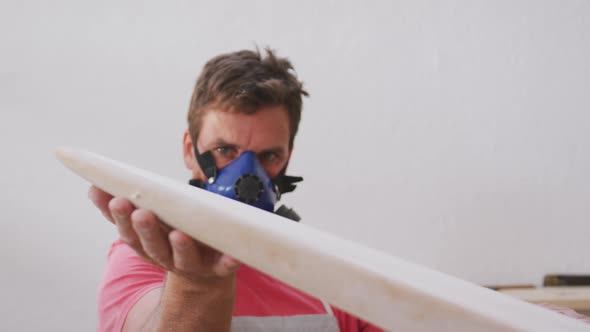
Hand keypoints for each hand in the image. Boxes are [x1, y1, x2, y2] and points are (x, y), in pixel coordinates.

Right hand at [88, 185, 239, 282]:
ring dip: (179, 247)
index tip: (115, 200)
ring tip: (177, 234)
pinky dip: (227, 262)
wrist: (206, 267)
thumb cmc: (175, 232)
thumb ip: (130, 202)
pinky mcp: (218, 268)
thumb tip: (96, 185)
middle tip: (141, 213)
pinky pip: (224, 266)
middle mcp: (167, 256)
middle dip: (146, 230)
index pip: (129, 233)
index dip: (120, 218)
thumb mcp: (153, 217)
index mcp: (148, 244)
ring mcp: (193, 264)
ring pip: (183, 258)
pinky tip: (232, 256)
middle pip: (152, 246)